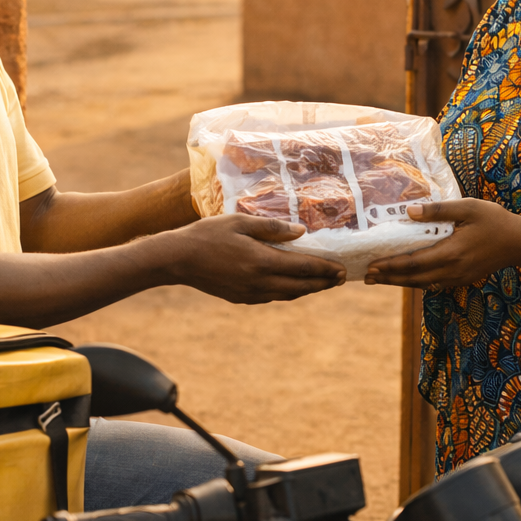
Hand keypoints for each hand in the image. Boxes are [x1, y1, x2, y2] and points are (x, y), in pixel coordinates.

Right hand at [165, 214, 345, 302]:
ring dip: (308, 290)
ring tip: (323, 283)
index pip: (304, 267)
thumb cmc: (208, 234)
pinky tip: (293, 286)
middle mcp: (260, 282)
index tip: (342, 269)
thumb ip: (272, 227)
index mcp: (262, 261)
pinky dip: (288, 293)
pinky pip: (272, 297)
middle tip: (341, 278)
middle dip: (323, 283)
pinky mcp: (241, 298)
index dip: (326, 269)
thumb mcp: (240, 222)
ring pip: (288, 295)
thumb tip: (301, 232)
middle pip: (301, 286)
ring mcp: (250, 294)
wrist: (178, 259)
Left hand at [364, 199, 520, 288]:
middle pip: (413, 278)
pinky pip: (433, 284)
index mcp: (451, 252)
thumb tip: (410, 211)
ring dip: (400, 282)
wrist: (520, 243)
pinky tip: (406, 278)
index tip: (372, 265)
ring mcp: (457, 278)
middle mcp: (451, 270)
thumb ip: (438, 210)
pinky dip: (416, 282)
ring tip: (380, 279)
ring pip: (422, 284)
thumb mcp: (468, 208)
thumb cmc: (494, 221)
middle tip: (367, 276)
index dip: (390, 266)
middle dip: (389, 278)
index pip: (413, 263)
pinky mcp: (462, 279)